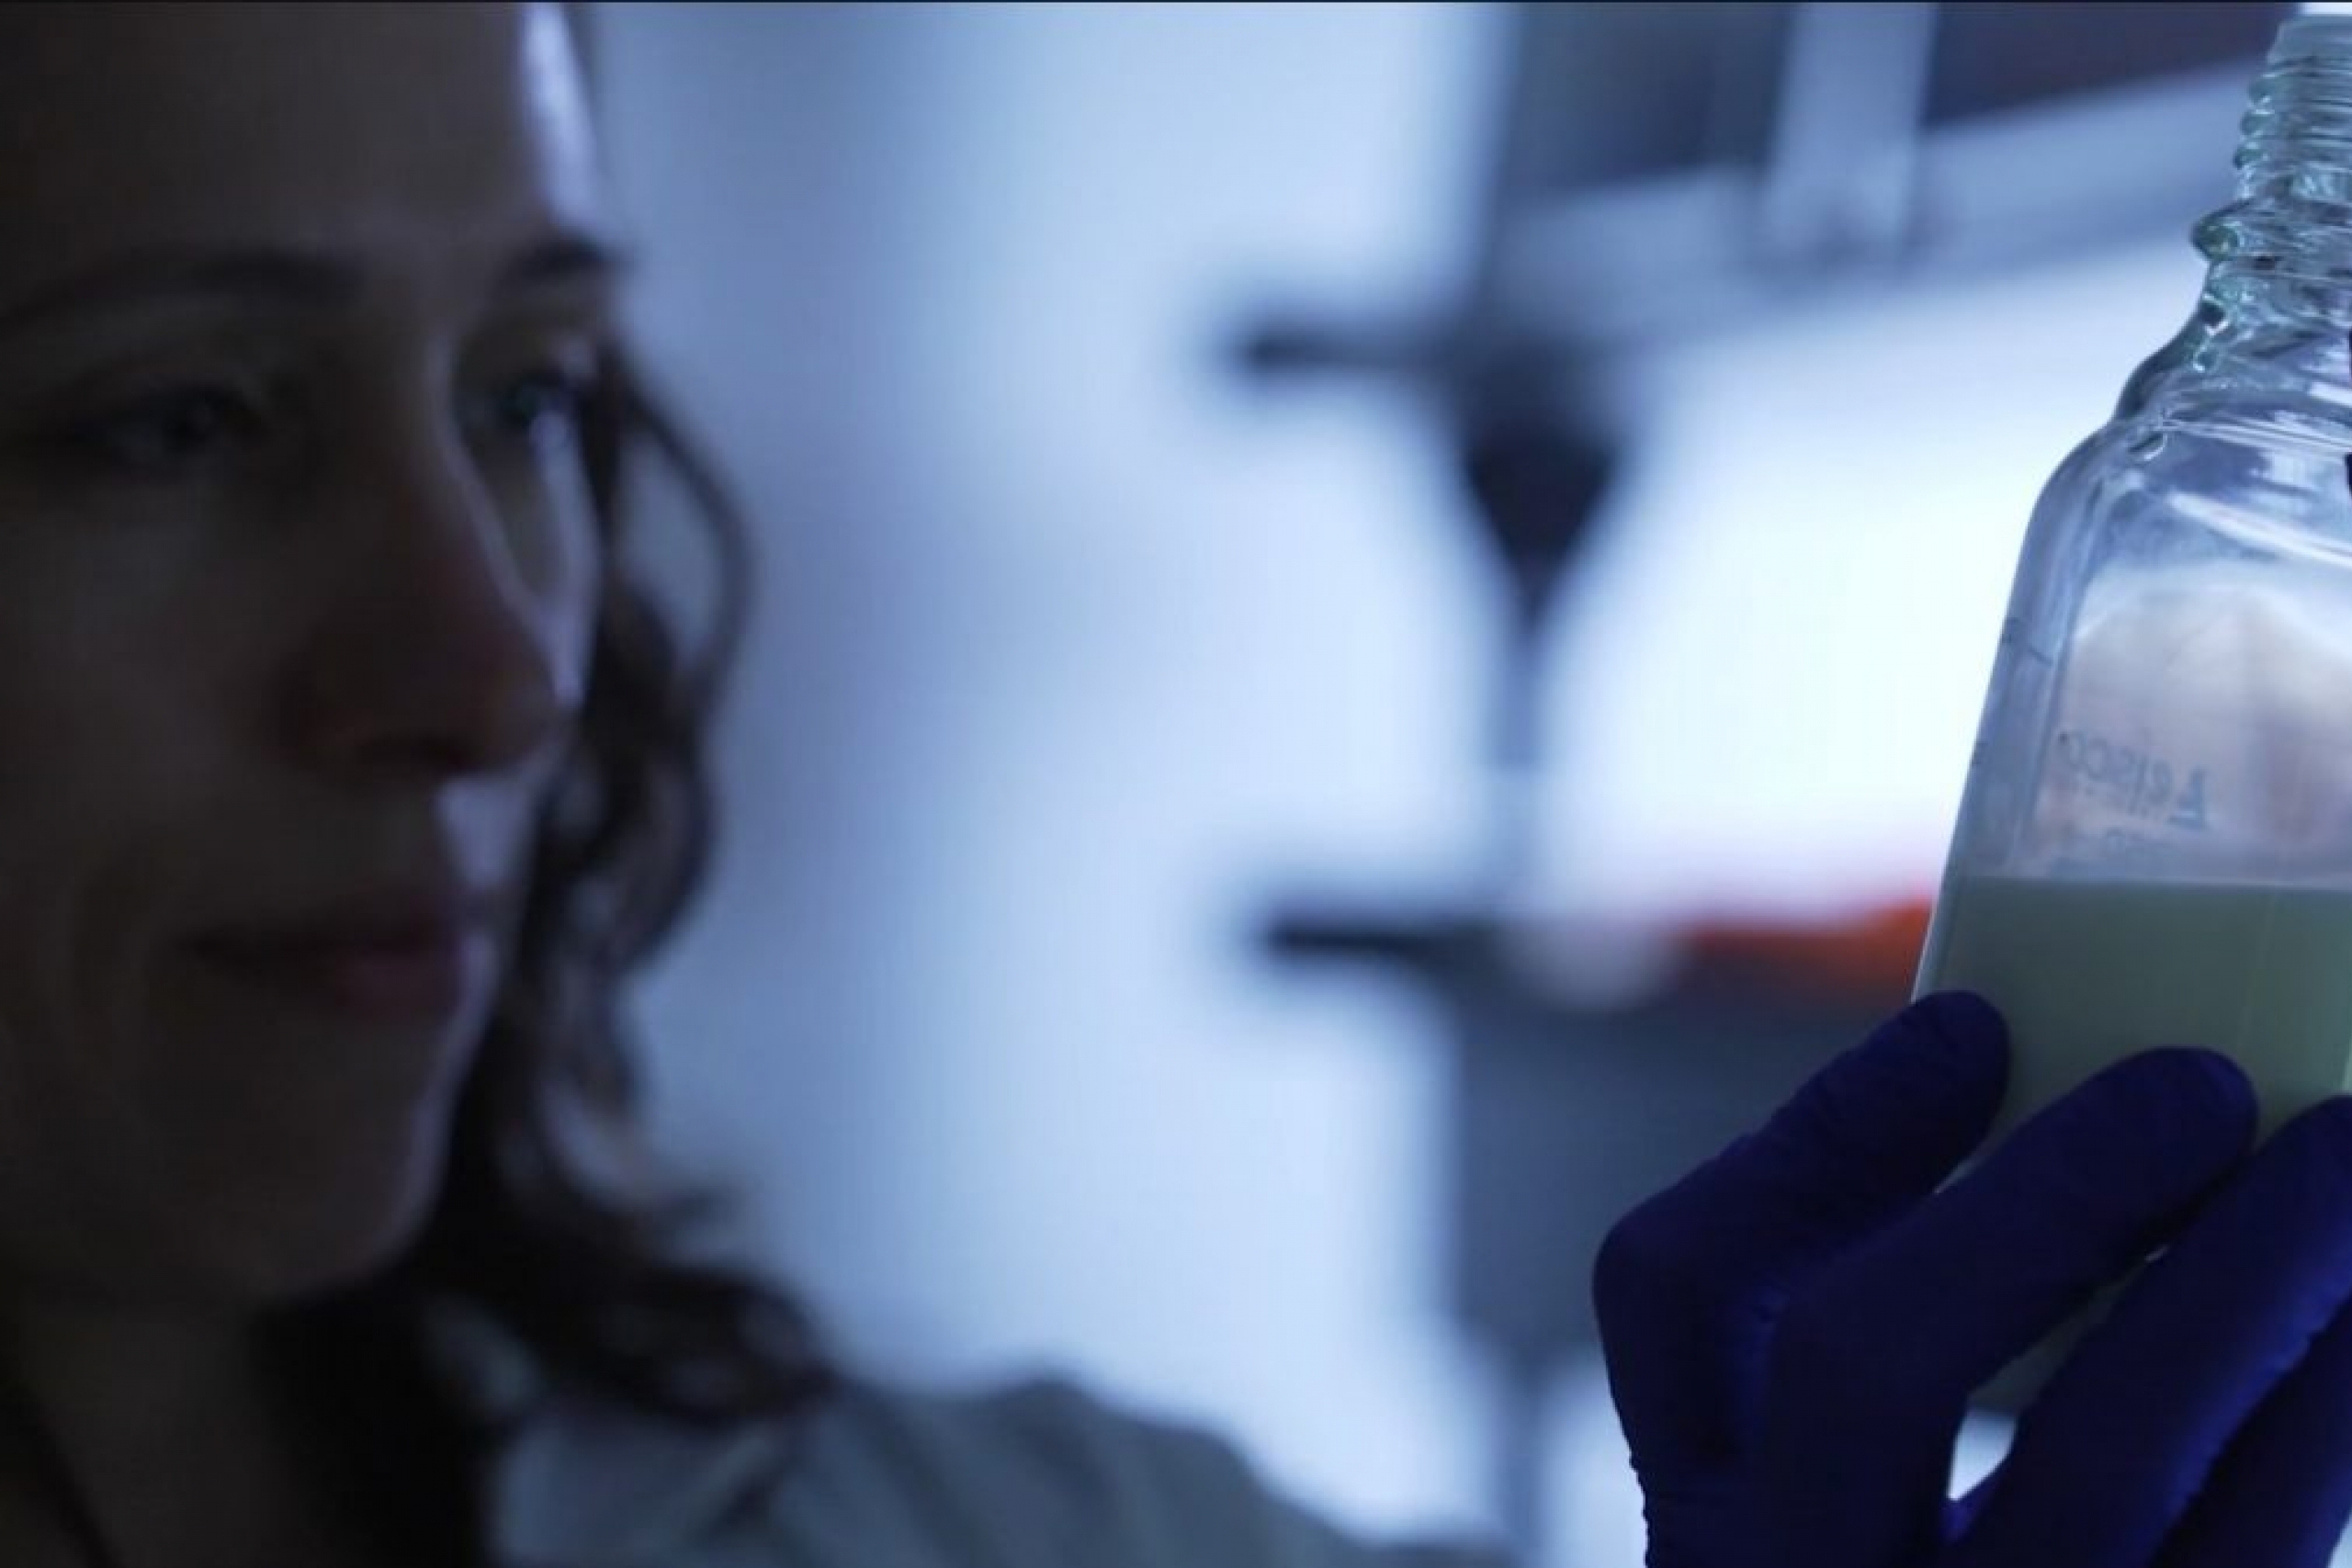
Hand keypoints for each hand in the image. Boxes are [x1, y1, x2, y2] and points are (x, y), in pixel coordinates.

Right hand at [1593, 992, 2351, 1567]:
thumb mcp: (1821, 1511)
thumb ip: (1853, 1324)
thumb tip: (2003, 1069)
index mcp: (1702, 1529)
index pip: (1677, 1294)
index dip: (1818, 1138)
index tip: (1970, 1023)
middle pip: (1866, 1367)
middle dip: (2036, 1195)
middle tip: (2199, 1083)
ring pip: (2105, 1463)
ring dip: (2243, 1281)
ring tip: (2340, 1161)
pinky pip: (2260, 1551)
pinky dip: (2326, 1417)